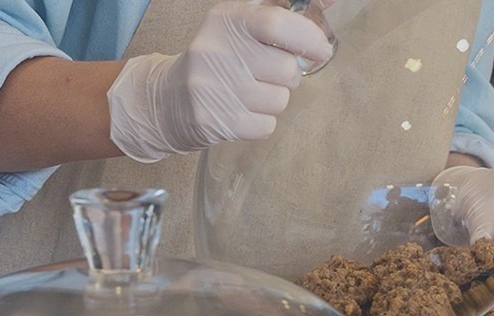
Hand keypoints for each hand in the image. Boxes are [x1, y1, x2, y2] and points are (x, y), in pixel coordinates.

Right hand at [106, 2, 333, 162]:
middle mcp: (215, 51)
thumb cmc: (214, 60)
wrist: (165, 100)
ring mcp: (212, 88)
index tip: (319, 50)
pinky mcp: (213, 121)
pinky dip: (261, 122)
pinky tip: (241, 112)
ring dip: (273, 100)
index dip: (307, 38)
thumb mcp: (237, 26)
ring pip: (280, 100)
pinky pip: (266, 125)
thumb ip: (277, 14)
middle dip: (287, 76)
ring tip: (248, 94)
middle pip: (286, 69)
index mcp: (225, 21)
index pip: (277, 24)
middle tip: (266, 75)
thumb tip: (327, 3)